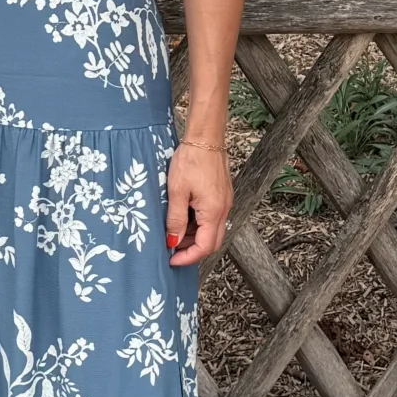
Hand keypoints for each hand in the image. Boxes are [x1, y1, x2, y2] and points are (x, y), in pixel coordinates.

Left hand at [166, 140, 231, 265]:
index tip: (172, 259)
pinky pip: (212, 217)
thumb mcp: (176, 192)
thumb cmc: (191, 159)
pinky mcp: (222, 195)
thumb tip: (173, 241)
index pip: (205, 247)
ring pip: (212, 230)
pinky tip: (184, 216)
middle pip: (211, 242)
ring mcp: (224, 202)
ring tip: (174, 230)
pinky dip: (199, 223)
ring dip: (194, 236)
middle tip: (171, 247)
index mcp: (213, 211)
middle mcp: (223, 209)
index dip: (188, 257)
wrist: (205, 137)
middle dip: (191, 249)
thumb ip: (176, 219)